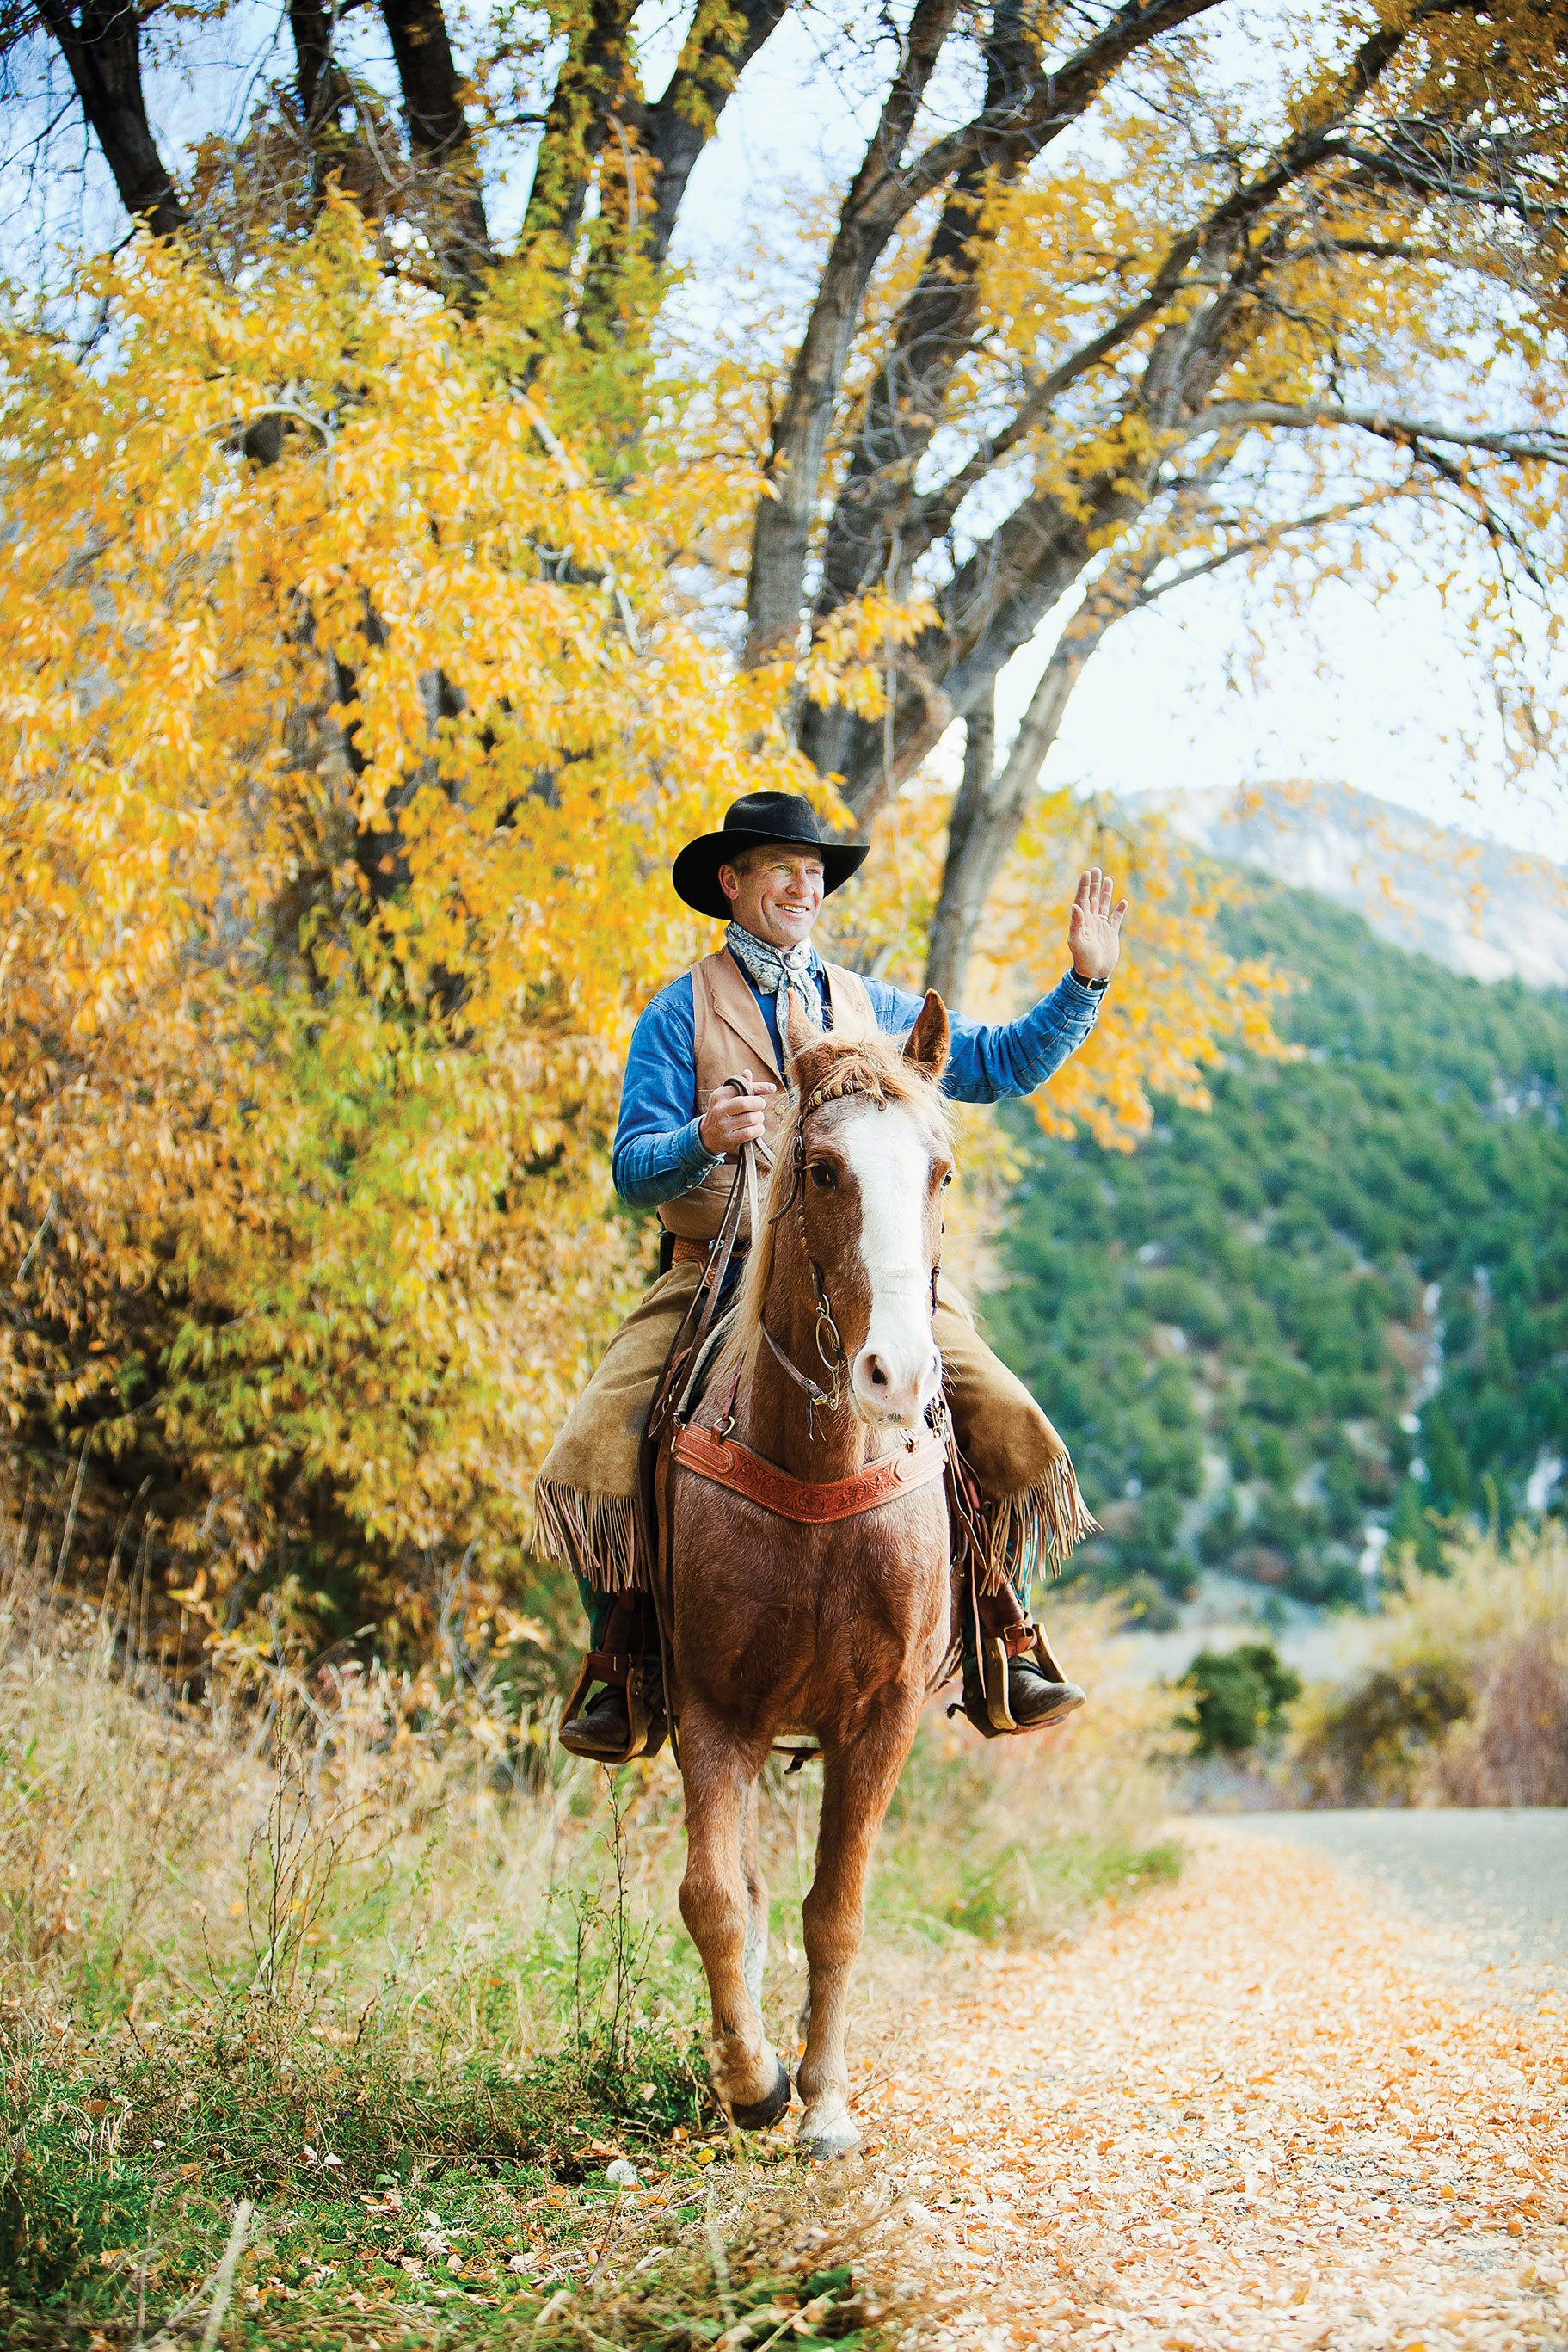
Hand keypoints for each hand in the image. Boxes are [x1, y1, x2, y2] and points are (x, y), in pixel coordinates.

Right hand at [699, 1076, 776, 1155]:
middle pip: (746, 1103)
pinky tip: (756, 1129)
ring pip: (751, 1119)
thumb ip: (739, 1085)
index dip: (760, 1087)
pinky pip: (750, 1133)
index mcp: (720, 1095)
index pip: (743, 1087)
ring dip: (759, 1119)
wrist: (706, 1136)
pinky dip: (758, 1130)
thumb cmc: (722, 1112)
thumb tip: (748, 1072)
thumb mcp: (726, 1097)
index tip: (772, 1088)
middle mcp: (720, 1109)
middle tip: (760, 1107)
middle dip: (759, 1104)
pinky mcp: (729, 1139)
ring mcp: (724, 1125)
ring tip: (757, 1119)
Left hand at [1067, 867, 1128, 982]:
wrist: (1094, 972)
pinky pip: (1116, 918)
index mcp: (1081, 920)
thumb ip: (1077, 923)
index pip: (1082, 899)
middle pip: (1092, 898)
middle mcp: (1090, 920)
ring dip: (1106, 893)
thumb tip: (1075, 905)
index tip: (1087, 873)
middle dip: (1094, 884)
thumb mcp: (1077, 941)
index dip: (1084, 886)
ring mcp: (1101, 925)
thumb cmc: (1083, 958)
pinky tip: (1124, 902)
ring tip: (1108, 879)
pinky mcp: (1111, 932)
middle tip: (1097, 870)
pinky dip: (1120, 910)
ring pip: (1104, 905)